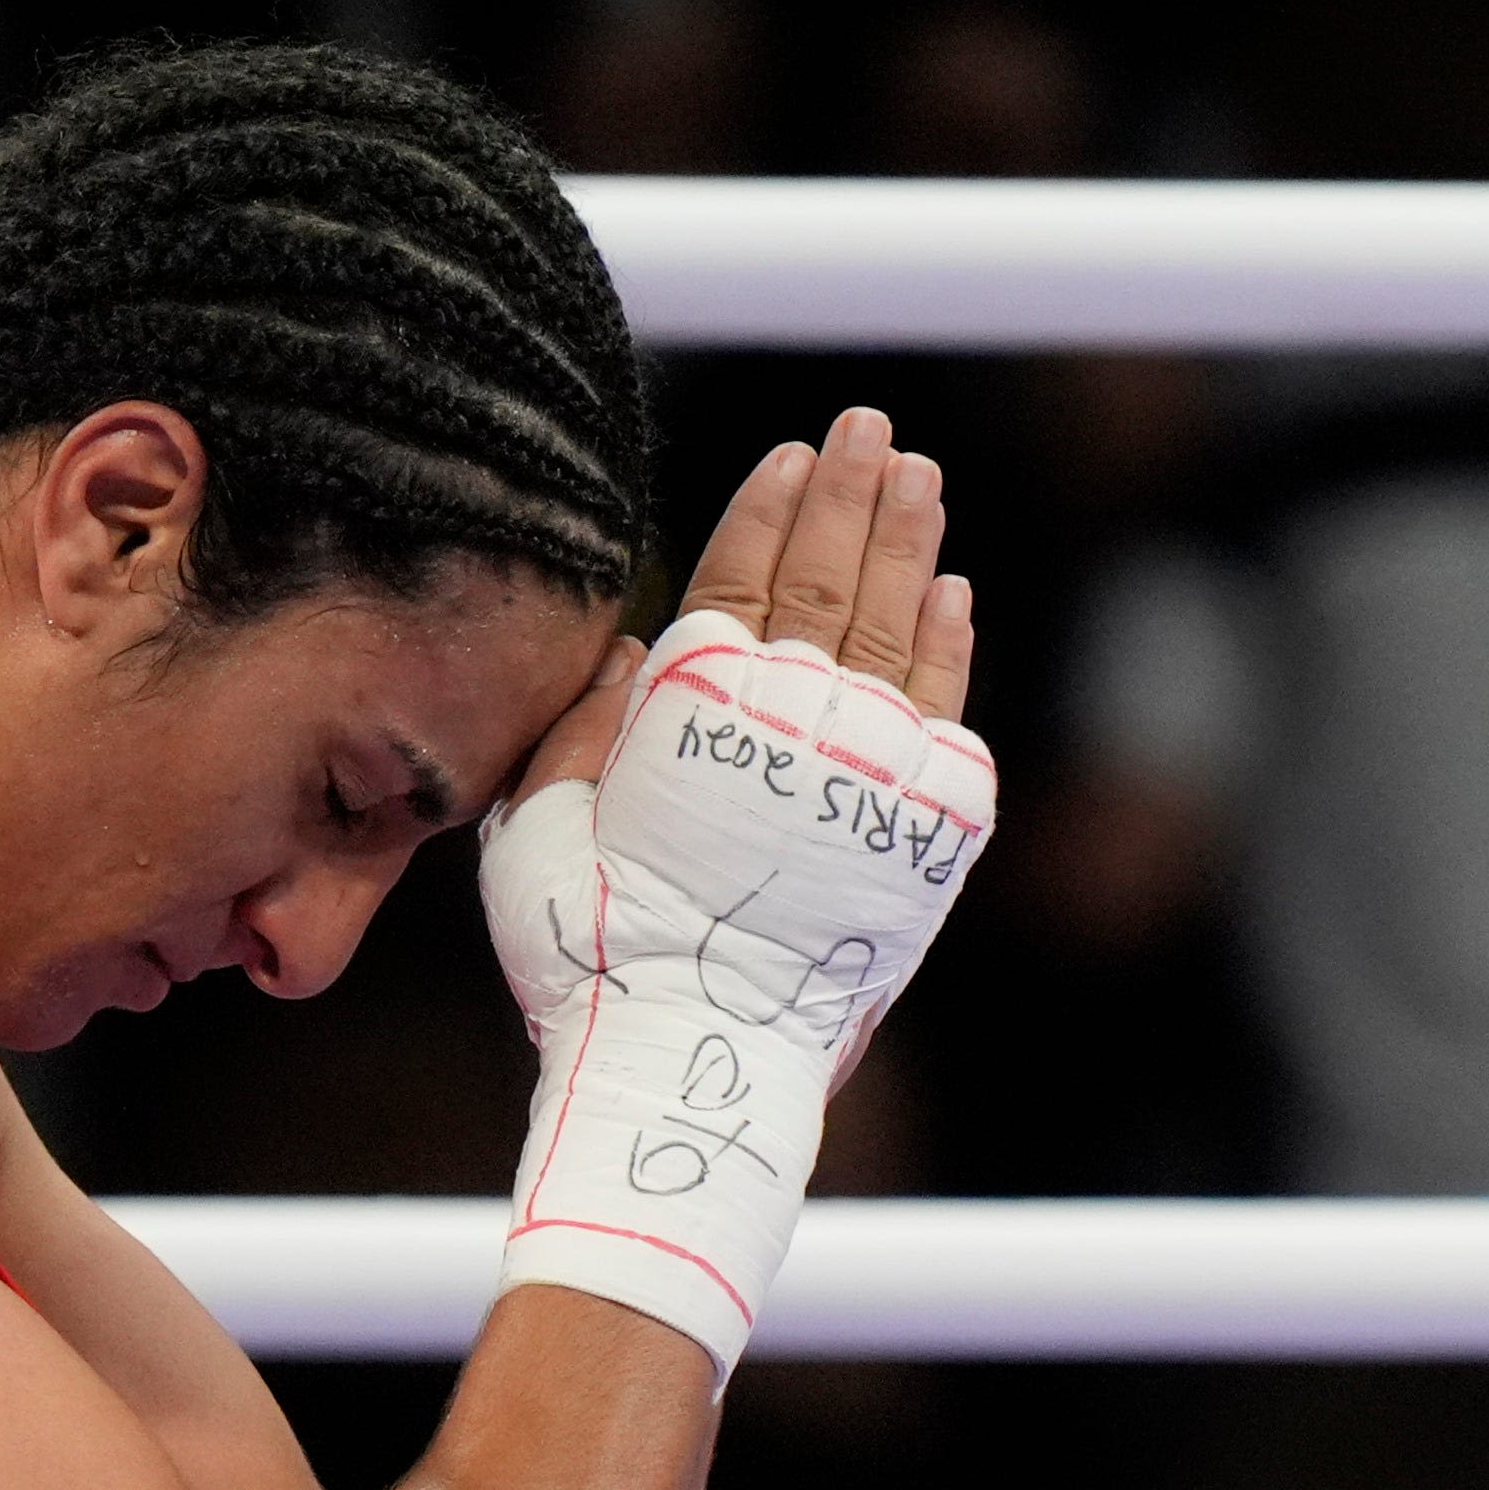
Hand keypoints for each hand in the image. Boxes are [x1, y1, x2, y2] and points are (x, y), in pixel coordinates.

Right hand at [480, 410, 996, 1377]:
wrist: (694, 1059)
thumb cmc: (592, 961)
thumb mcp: (537, 834)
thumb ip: (581, 733)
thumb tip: (638, 648)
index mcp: (695, 711)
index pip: (738, 580)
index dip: (763, 511)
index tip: (787, 454)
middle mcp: (791, 721)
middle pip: (827, 582)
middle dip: (849, 494)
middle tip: (868, 430)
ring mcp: (866, 768)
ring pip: (895, 628)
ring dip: (907, 543)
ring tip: (917, 478)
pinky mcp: (925, 828)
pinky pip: (943, 712)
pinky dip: (948, 644)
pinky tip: (951, 594)